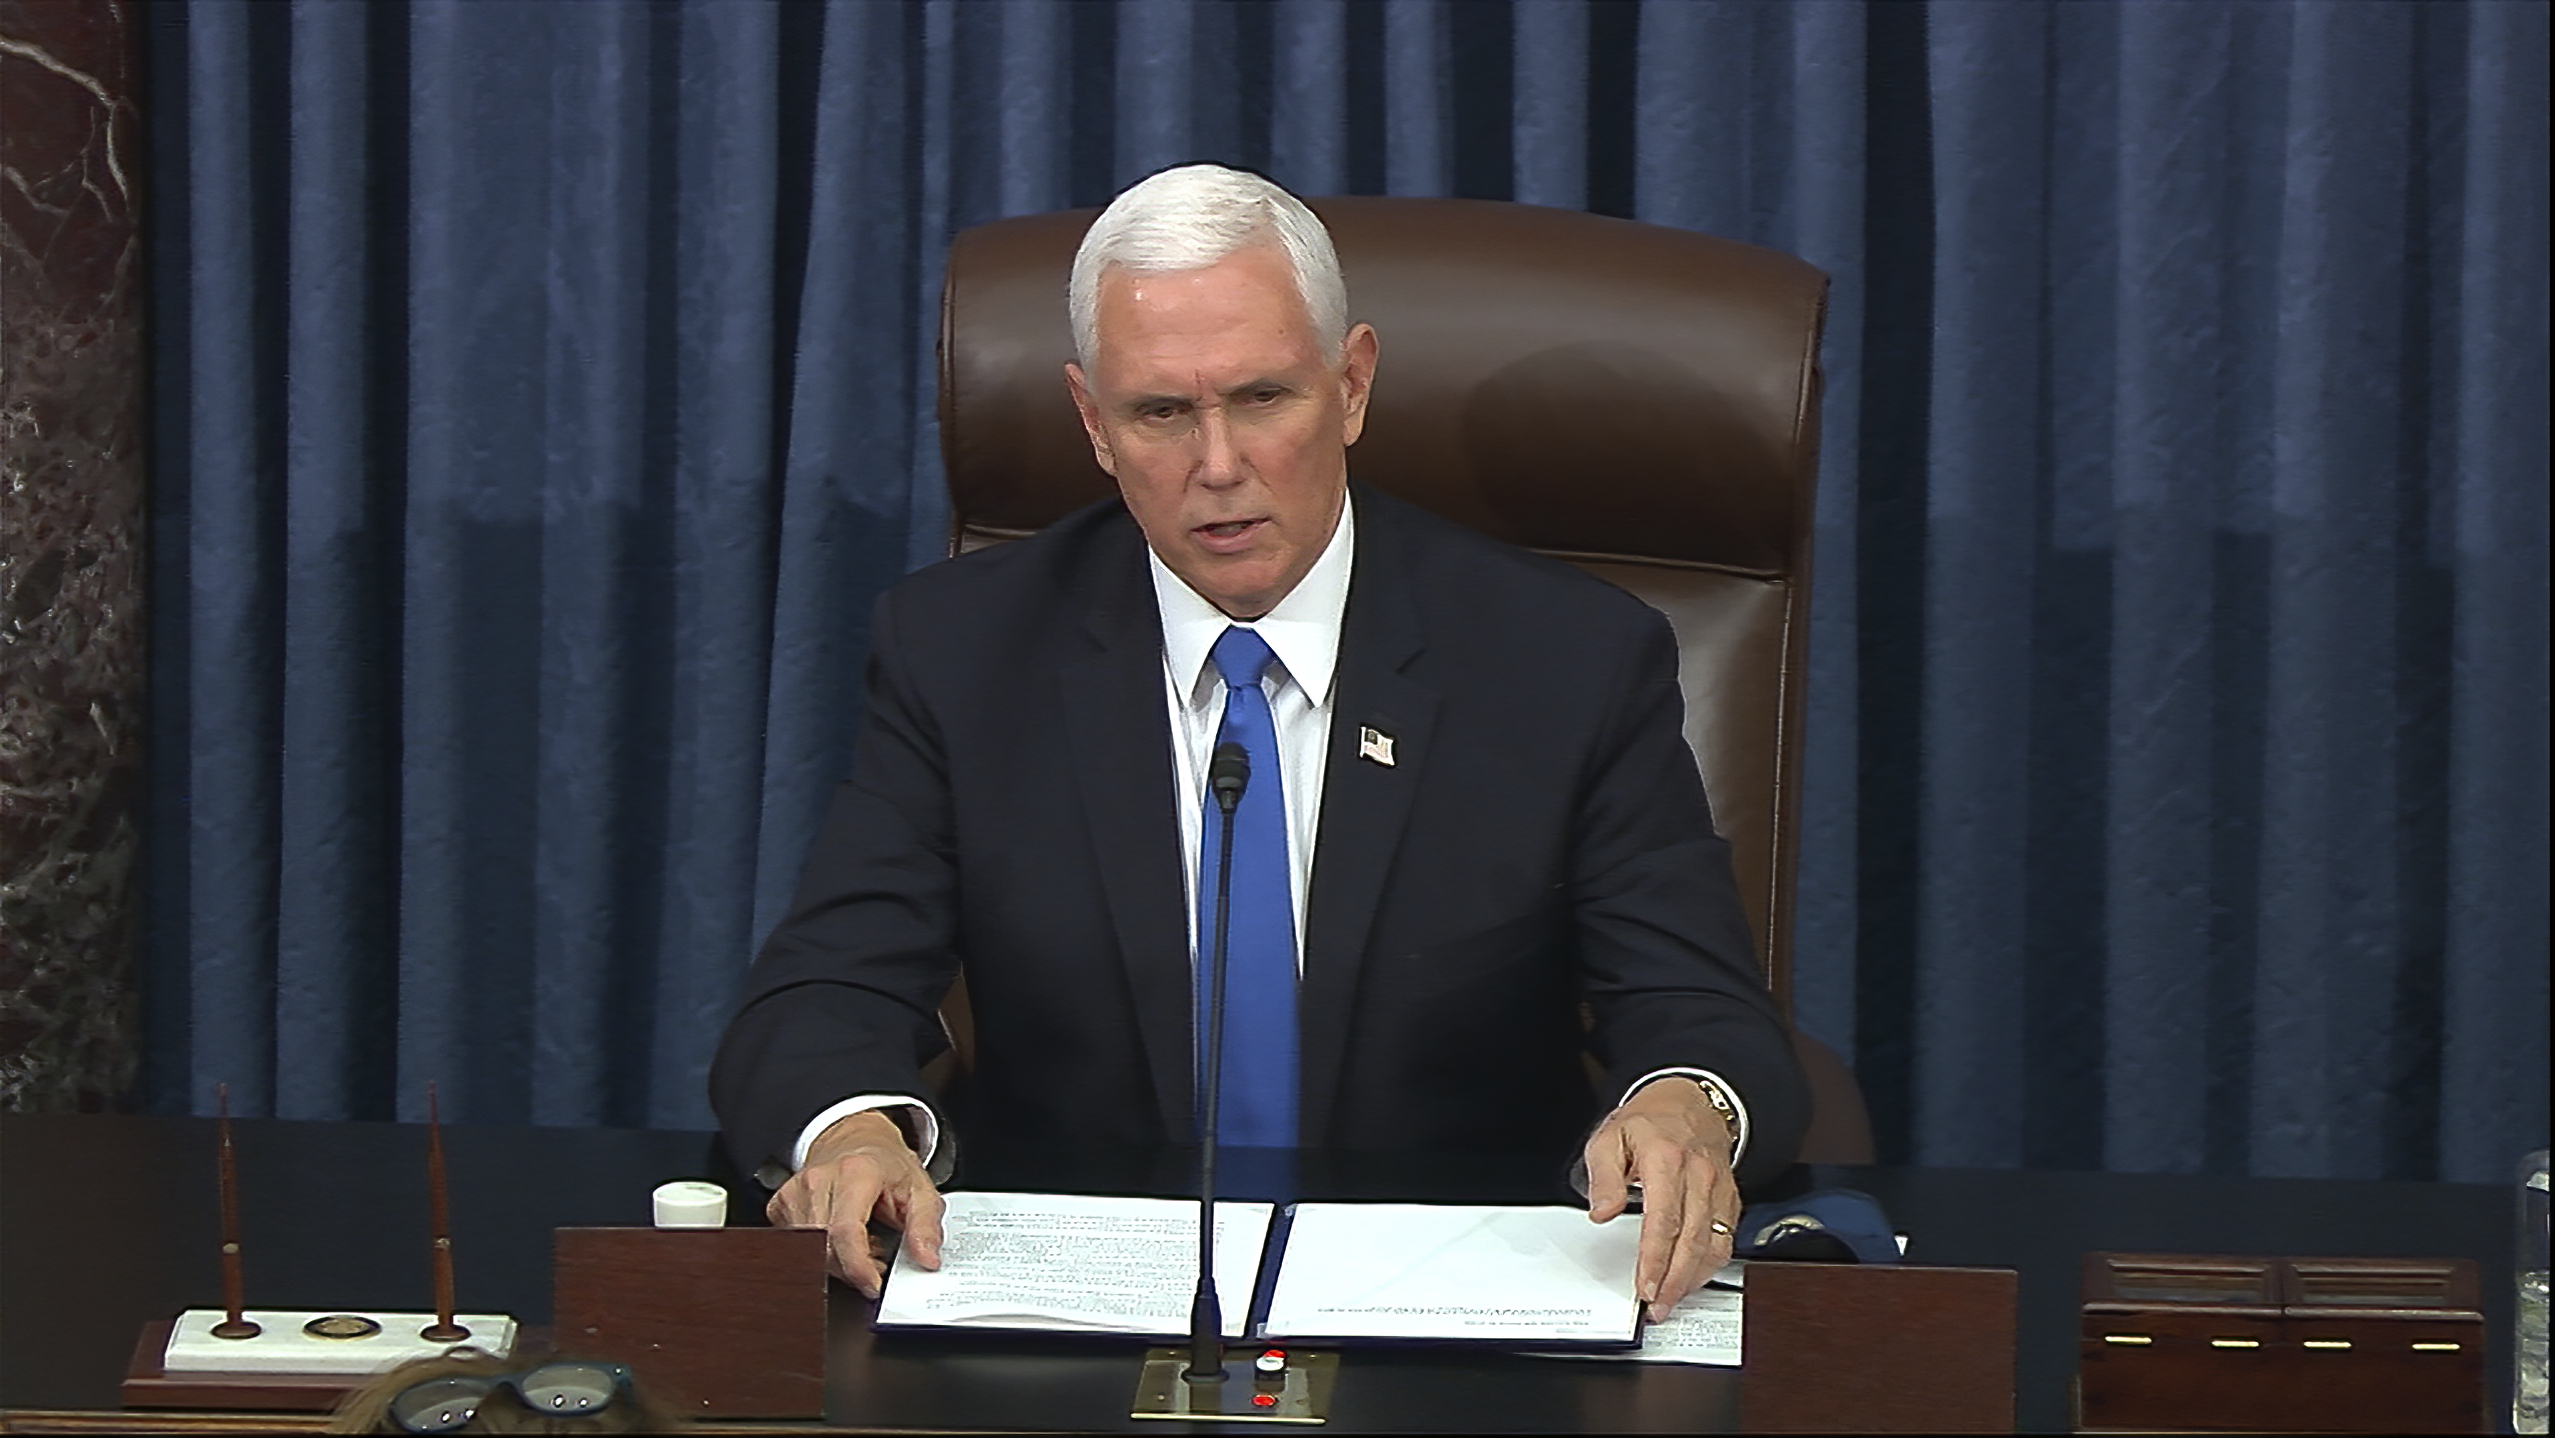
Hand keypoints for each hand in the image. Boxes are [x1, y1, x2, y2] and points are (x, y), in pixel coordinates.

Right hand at [766, 1110, 945, 1297]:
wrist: (855, 1140)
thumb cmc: (886, 1165)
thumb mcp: (921, 1190)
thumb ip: (926, 1226)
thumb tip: (927, 1260)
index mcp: (856, 1172)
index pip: (846, 1231)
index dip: (858, 1268)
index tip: (873, 1286)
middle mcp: (819, 1179)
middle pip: (826, 1247)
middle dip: (853, 1267)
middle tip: (878, 1257)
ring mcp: (795, 1191)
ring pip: (809, 1251)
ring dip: (838, 1260)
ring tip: (863, 1242)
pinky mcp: (780, 1204)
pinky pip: (797, 1246)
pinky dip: (821, 1252)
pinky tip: (840, 1238)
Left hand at [1583, 1080, 1738, 1321]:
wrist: (1691, 1100)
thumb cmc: (1649, 1121)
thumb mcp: (1610, 1137)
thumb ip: (1603, 1177)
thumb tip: (1601, 1213)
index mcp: (1667, 1160)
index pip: (1663, 1221)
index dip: (1654, 1260)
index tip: (1644, 1286)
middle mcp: (1699, 1176)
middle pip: (1691, 1241)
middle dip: (1673, 1282)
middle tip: (1656, 1307)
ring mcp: (1719, 1189)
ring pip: (1713, 1245)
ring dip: (1692, 1280)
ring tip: (1671, 1300)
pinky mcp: (1730, 1199)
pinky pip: (1726, 1239)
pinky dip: (1710, 1265)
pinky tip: (1691, 1278)